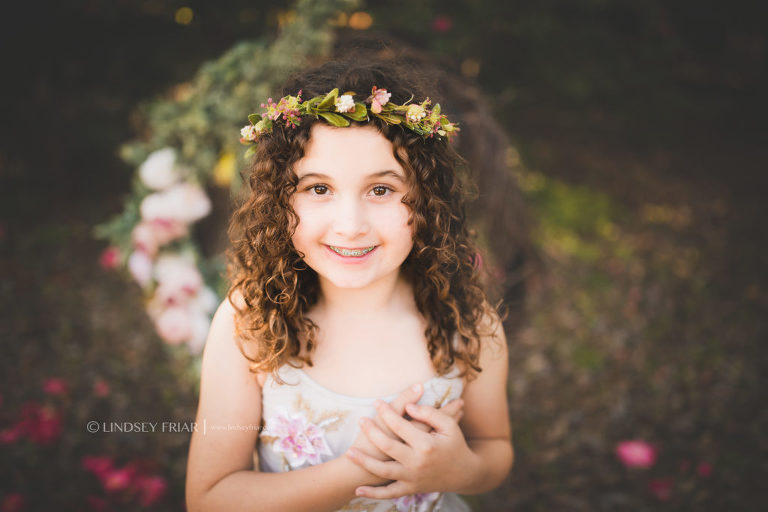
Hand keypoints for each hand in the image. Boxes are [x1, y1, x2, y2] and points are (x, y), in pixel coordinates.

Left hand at [345, 399, 474, 498]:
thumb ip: (430, 414)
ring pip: (383, 471)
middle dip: (371, 432)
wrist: (465, 474)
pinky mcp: (410, 489)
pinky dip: (373, 494)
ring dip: (364, 462)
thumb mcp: (449, 426)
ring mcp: (412, 478)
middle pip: (387, 445)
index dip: (387, 412)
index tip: (377, 402)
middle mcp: (417, 462)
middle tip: (361, 420)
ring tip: (350, 452)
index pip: (400, 425)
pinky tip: (358, 490)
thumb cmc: (455, 445)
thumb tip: (409, 407)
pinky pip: (389, 493)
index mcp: (427, 444)